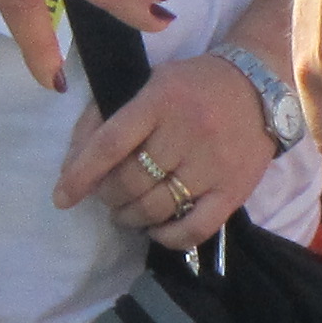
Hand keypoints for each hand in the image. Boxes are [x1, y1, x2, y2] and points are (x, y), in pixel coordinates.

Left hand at [54, 50, 278, 253]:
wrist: (259, 85)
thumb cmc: (192, 86)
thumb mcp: (146, 84)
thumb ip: (105, 118)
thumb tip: (72, 165)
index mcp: (159, 101)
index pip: (110, 144)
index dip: (81, 175)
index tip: (62, 197)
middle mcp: (187, 132)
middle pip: (132, 181)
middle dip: (108, 196)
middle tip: (107, 196)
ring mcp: (213, 164)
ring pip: (157, 207)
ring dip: (131, 218)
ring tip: (126, 214)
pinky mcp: (234, 190)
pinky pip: (195, 228)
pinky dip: (167, 237)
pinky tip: (155, 230)